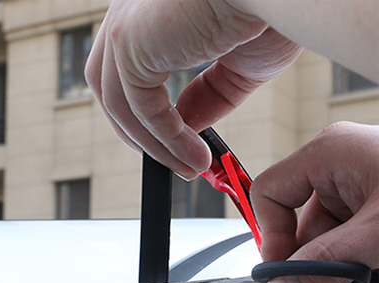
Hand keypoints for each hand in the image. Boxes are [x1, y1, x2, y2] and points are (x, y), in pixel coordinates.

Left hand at [85, 0, 301, 178]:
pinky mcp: (130, 40)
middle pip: (110, 87)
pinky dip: (165, 140)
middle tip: (168, 162)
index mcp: (149, 11)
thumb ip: (205, 98)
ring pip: (120, 104)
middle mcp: (128, 10)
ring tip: (188, 168)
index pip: (127, 71)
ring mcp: (125, 22)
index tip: (168, 144)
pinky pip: (140, 109)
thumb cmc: (271, 10)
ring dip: (154, 145)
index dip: (142, 113)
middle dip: (136, 131)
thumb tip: (186, 127)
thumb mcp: (236, 67)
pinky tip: (192, 156)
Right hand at [251, 122, 378, 282]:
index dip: (272, 236)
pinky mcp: (373, 213)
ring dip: (340, 278)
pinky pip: (346, 249)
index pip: (269, 194)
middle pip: (297, 230)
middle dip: (316, 269)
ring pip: (322, 246)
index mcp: (329, 155)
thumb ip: (326, 264)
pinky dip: (357, 274)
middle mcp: (338, 171)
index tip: (286, 274)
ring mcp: (357, 193)